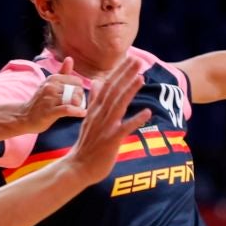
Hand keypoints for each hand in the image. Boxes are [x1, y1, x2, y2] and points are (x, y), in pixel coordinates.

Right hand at [17, 57, 87, 132]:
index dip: (79, 90)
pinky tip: (82, 113)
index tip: (75, 97)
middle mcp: (51, 86)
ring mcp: (49, 99)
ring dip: (79, 106)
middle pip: (77, 91)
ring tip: (76, 110)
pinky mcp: (49, 112)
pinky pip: (68, 109)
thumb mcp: (50, 84)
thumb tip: (69, 58)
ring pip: (74, 99)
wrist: (25, 116)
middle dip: (80, 99)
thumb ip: (62, 72)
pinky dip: (77, 112)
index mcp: (53, 79)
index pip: (77, 81)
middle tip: (75, 105)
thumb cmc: (41, 101)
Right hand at [63, 58, 150, 184]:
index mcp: (95, 109)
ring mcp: (105, 127)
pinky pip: (125, 128)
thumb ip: (93, 100)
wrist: (78, 166)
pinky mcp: (111, 140)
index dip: (119, 72)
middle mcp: (100, 115)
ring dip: (130, 91)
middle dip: (126, 75)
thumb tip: (96, 83)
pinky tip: (147, 112)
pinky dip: (136, 120)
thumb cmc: (86, 144)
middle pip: (114, 91)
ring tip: (141, 77)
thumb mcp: (87, 118)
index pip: (107, 85)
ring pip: (118, 105)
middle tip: (138, 61)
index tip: (130, 59)